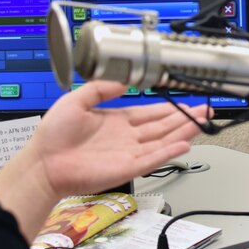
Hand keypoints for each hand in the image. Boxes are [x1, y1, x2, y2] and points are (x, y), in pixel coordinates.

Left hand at [0, 81, 208, 239]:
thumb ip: (102, 88)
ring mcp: (128, 154)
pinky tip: (184, 143)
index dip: (169, 108)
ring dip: (183, 132)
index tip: (186, 101)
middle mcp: (126, 138)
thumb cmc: (53, 135)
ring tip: (202, 122)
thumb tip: (124, 79)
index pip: (151, 113)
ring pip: (163, 141)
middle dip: (184, 118)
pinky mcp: (126, 169)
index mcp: (116, 121)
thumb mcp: (77, 99)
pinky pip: (153, 159)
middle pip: (163, 127)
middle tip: (205, 110)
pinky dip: (169, 152)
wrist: (43, 163)